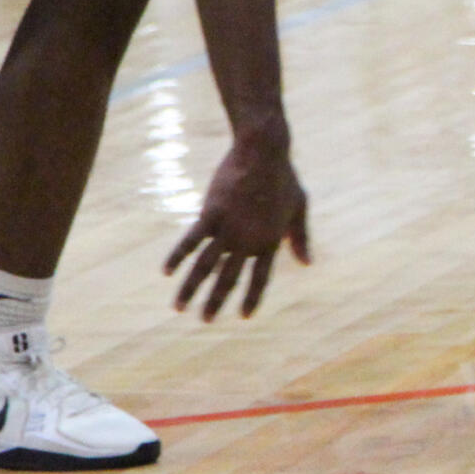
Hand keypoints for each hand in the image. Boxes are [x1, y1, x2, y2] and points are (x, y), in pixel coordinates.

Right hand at [165, 136, 309, 319]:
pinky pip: (191, 240)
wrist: (264, 152)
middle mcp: (248, 240)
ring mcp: (229, 228)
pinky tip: (166, 272)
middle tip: (205, 321)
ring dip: (191, 288)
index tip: (243, 315)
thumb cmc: (283, 178)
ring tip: (178, 308)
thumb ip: (299, 238)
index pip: (261, 278)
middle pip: (229, 278)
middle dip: (216, 301)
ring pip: (205, 266)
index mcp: (270, 241)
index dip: (252, 297)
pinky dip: (177, 256)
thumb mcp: (299, 208)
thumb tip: (308, 263)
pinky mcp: (211, 213)